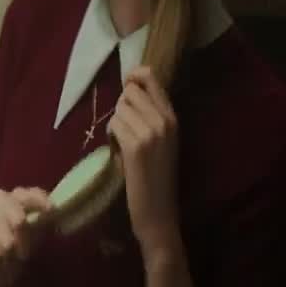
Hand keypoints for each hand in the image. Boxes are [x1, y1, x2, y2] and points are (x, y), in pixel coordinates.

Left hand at [110, 65, 182, 261]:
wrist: (158, 209)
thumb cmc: (154, 175)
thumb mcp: (160, 140)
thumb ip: (149, 115)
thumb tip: (128, 90)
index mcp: (174, 117)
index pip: (151, 78)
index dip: (133, 77)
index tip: (126, 85)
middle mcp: (166, 120)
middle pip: (130, 91)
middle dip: (121, 107)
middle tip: (125, 128)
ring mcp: (152, 132)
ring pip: (119, 108)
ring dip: (115, 123)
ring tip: (123, 143)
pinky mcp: (137, 146)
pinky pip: (114, 125)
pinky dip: (111, 136)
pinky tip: (119, 151)